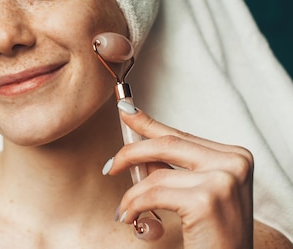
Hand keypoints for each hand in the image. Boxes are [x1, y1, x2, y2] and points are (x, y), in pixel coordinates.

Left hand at [105, 105, 253, 248]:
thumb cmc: (214, 235)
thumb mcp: (198, 192)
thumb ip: (173, 167)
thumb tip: (138, 144)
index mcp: (235, 156)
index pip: (181, 134)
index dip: (147, 123)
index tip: (124, 110)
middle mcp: (234, 163)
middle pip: (166, 144)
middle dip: (130, 153)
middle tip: (110, 167)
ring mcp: (222, 179)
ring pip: (155, 175)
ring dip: (131, 194)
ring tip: (126, 211)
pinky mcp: (205, 200)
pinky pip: (152, 195)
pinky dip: (134, 206)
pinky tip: (132, 219)